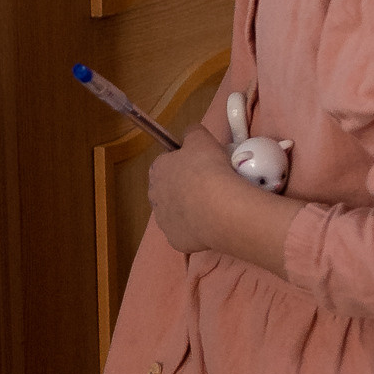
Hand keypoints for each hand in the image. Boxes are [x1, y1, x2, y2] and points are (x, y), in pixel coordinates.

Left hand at [148, 124, 304, 275]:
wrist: (220, 207)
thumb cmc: (209, 169)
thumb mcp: (201, 138)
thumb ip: (192, 133)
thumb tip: (190, 133)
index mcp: (158, 169)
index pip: (165, 164)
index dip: (182, 164)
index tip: (200, 166)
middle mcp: (154, 195)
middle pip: (168, 190)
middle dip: (183, 188)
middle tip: (208, 186)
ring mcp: (163, 221)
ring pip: (176, 213)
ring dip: (189, 209)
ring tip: (212, 206)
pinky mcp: (175, 240)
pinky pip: (186, 233)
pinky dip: (196, 230)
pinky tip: (211, 224)